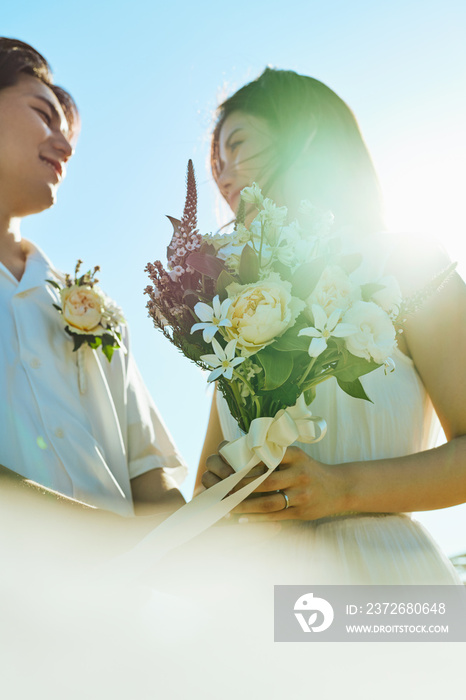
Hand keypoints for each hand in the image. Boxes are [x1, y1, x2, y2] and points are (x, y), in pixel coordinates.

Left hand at [202, 445, 347, 521]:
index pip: (266, 458)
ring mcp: (302, 494)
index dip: (246, 465)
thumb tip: (241, 453)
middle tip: (221, 490)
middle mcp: (300, 474)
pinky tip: (242, 520)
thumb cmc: (310, 470)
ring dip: (245, 506)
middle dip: (240, 487)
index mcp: (295, 456)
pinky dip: (257, 519)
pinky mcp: (302, 512)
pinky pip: (276, 516)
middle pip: (264, 482)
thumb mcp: (296, 456)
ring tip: (227, 507)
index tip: (227, 469)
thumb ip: (274, 455)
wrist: (340, 487)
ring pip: (268, 502)